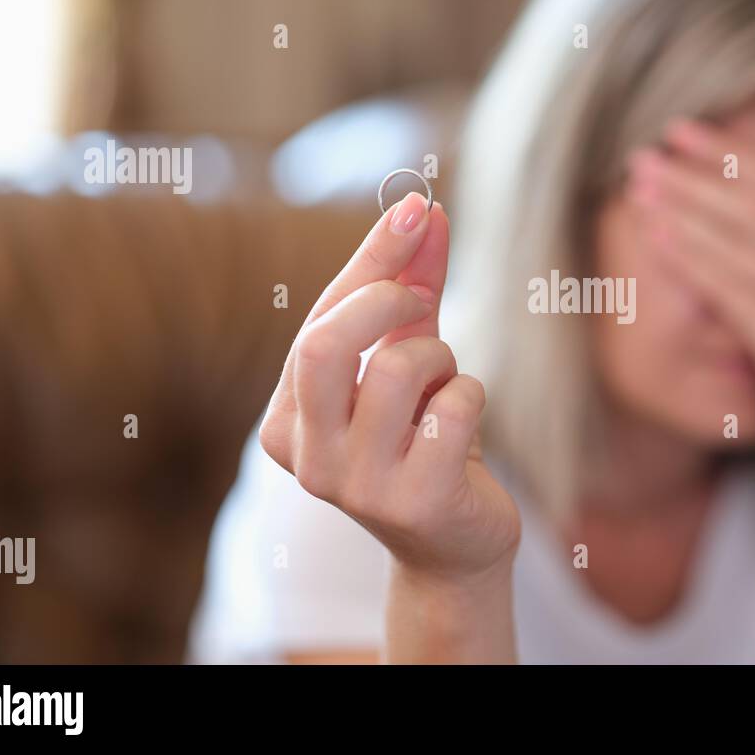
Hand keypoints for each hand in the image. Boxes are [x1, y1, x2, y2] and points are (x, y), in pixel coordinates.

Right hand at [259, 192, 520, 583]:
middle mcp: (307, 457)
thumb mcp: (411, 359)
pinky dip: (470, 396)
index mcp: (285, 422)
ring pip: (398, 369)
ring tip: (443, 386)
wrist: (454, 545)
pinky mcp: (415, 503)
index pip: (318, 320)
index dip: (371, 259)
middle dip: (383, 299)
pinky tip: (464, 429)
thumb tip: (423, 211)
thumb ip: (411, 288)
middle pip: (324, 344)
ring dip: (440, 359)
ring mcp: (356, 486)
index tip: (415, 208)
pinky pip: (453, 407)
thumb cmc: (423, 441)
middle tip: (420, 301)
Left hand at [626, 119, 754, 461]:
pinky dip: (691, 258)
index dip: (730, 155)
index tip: (682, 131)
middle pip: (754, 210)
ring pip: (736, 245)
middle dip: (694, 178)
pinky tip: (657, 234)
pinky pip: (728, 290)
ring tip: (640, 186)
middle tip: (644, 154)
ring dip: (682, 212)